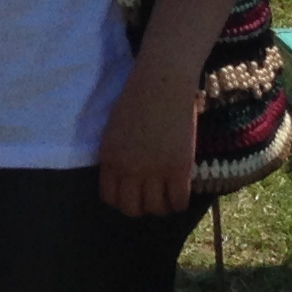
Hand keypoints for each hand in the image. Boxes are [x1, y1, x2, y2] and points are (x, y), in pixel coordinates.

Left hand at [96, 66, 197, 219]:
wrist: (162, 83)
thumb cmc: (138, 98)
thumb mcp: (114, 130)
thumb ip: (117, 154)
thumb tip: (125, 175)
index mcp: (110, 159)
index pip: (110, 197)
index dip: (122, 201)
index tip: (132, 196)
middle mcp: (129, 169)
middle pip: (131, 209)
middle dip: (141, 208)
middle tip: (151, 200)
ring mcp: (154, 171)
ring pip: (155, 208)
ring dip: (161, 208)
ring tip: (167, 199)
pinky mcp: (178, 168)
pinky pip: (178, 201)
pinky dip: (180, 204)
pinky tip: (181, 196)